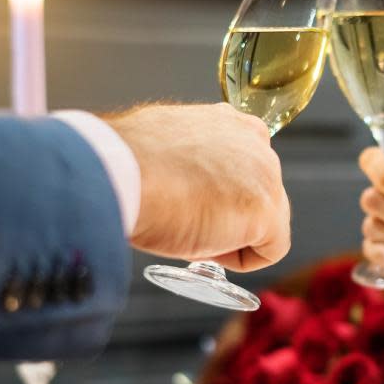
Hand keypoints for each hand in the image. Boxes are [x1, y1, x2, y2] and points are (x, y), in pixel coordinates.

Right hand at [106, 102, 289, 270]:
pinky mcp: (266, 210)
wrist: (114, 175)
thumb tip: (186, 178)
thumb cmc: (127, 164)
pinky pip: (270, 251)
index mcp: (232, 123)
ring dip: (230, 236)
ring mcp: (266, 175)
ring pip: (265, 224)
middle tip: (183, 218)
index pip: (244, 171)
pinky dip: (239, 260)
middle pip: (257, 197)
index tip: (186, 201)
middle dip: (226, 216)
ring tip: (187, 227)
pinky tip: (204, 244)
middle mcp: (257, 142)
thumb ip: (194, 158)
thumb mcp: (168, 148)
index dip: (216, 196)